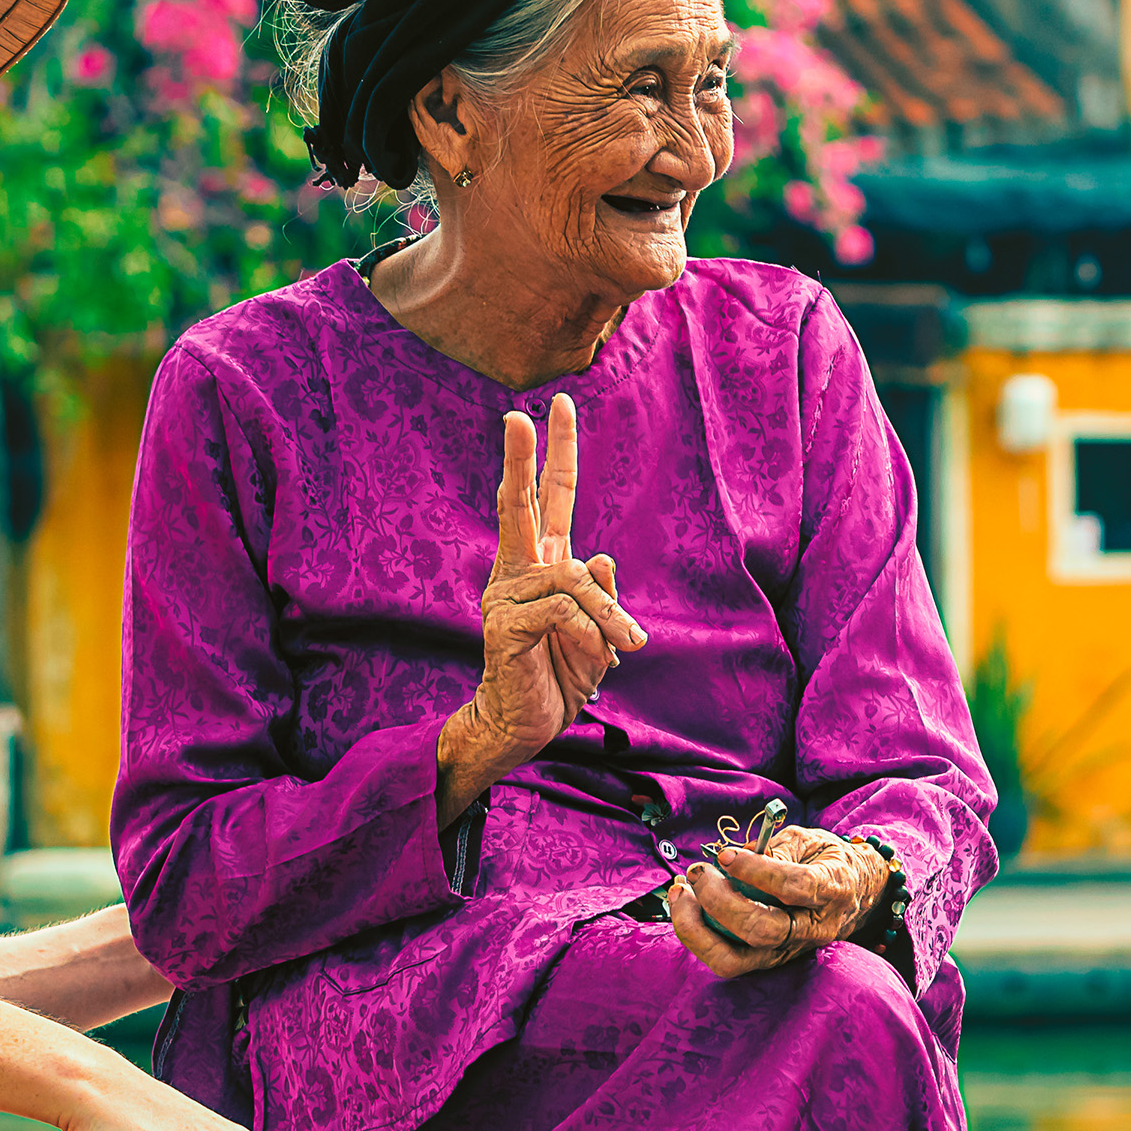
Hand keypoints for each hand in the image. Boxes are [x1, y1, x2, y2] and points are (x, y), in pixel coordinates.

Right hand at [441, 398, 642, 813]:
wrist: (524, 725)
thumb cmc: (560, 675)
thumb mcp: (599, 633)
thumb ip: (601, 596)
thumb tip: (598, 558)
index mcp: (541, 565)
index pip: (549, 498)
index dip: (554, 454)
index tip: (555, 405)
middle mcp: (517, 571)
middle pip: (518, 504)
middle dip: (520, 459)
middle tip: (517, 414)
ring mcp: (505, 595)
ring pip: (572, 577)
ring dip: (608, 614)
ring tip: (627, 645)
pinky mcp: (503, 624)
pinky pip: (563, 612)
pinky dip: (588, 633)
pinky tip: (590, 657)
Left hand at [665, 824, 890, 979]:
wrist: (855, 892)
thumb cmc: (826, 860)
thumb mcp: (810, 840)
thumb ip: (776, 848)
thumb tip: (736, 859)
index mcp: (831, 890)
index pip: (793, 886)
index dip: (754, 870)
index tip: (725, 855)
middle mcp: (812, 928)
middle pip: (761, 929)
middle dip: (718, 900)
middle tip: (698, 872)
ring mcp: (788, 950)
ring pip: (735, 959)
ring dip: (697, 929)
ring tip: (681, 893)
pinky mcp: (768, 960)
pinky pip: (726, 960)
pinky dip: (697, 935)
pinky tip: (686, 906)